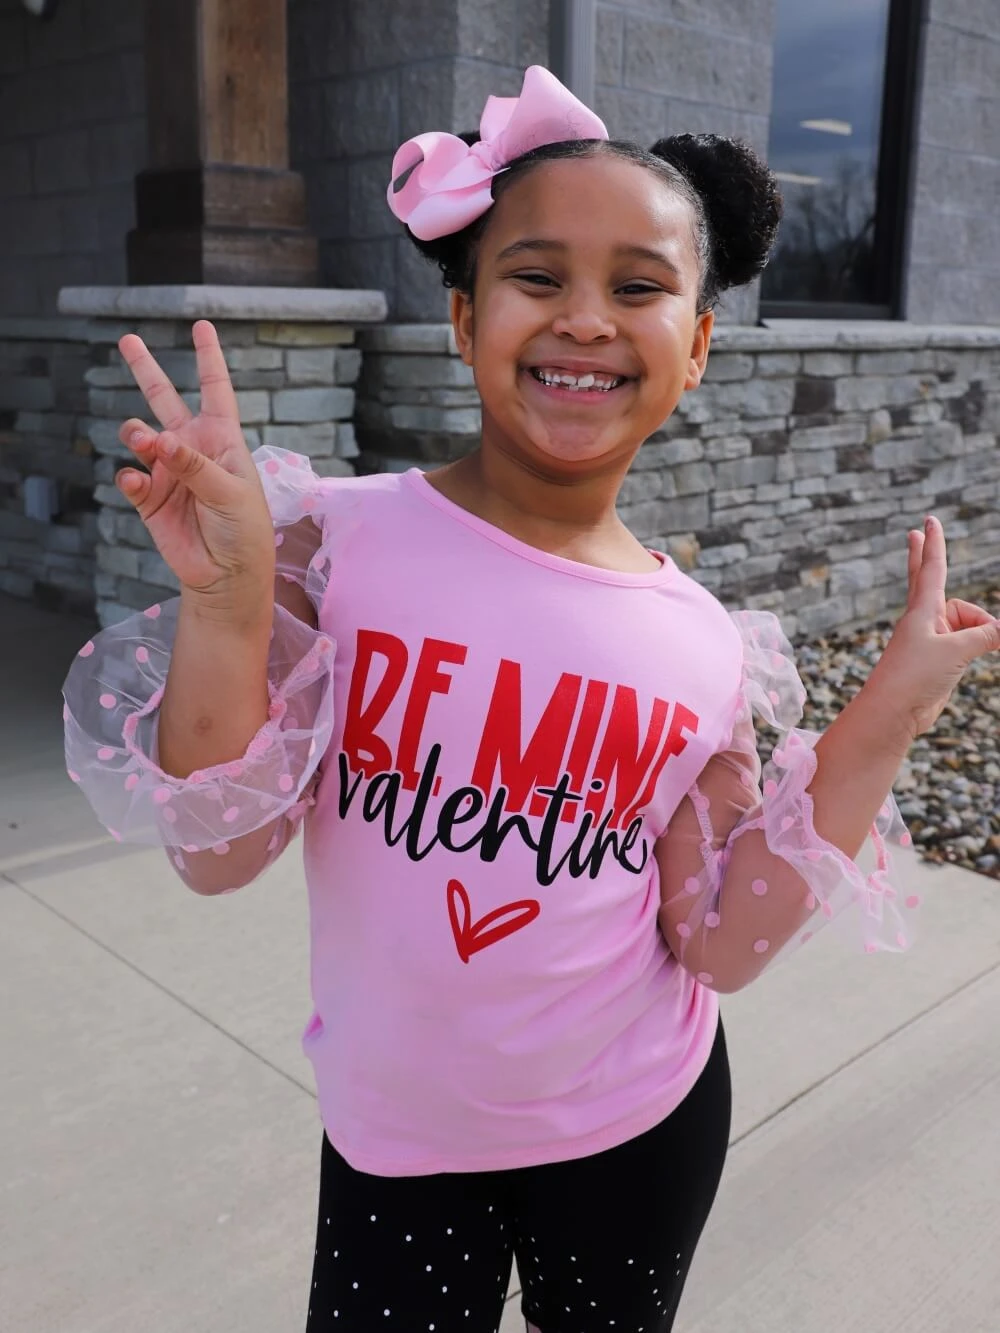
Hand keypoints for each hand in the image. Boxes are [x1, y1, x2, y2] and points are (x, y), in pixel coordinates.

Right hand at [116, 321, 274, 613]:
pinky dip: (129, 476)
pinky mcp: (149, 498)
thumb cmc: (244, 532)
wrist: (227, 576)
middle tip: (127, 339)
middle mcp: (191, 449)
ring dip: (136, 433)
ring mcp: (168, 472)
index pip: (215, 390)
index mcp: (222, 440)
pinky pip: (130, 477)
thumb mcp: (232, 493)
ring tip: (144, 442)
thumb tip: (159, 440)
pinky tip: (136, 481)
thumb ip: (195, 465)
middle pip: (165, 399)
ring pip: (139, 435)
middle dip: (145, 370)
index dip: (208, 359)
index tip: (201, 326)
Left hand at [866, 516, 999, 739]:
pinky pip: (966, 642)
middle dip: (927, 556)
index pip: (932, 568)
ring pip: (966, 622)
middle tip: (917, 532)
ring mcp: (930, 640)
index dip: (934, 544)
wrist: (894, 713)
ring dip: (982, 630)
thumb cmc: (915, 677)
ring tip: (987, 646)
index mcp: (922, 611)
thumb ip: (985, 636)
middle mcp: (924, 621)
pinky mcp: (937, 660)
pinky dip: (980, 642)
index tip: (927, 521)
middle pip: (931, 580)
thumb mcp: (956, 651)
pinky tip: (992, 646)